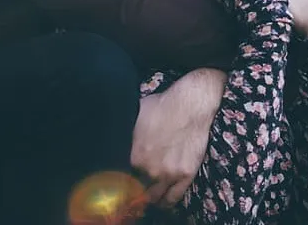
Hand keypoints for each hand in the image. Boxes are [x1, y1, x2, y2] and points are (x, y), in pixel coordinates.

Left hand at [131, 69, 225, 206]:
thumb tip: (117, 141)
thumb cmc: (161, 106)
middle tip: (135, 188)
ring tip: (148, 196)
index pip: (123, 179)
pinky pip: (174, 198)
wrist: (190, 105)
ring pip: (155, 198)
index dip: (124, 180)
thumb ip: (127, 138)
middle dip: (135, 190)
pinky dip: (167, 202)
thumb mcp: (135, 118)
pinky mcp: (186, 175)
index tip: (124, 180)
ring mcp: (169, 175)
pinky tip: (162, 202)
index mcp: (134, 157)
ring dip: (150, 198)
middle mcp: (150, 170)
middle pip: (138, 191)